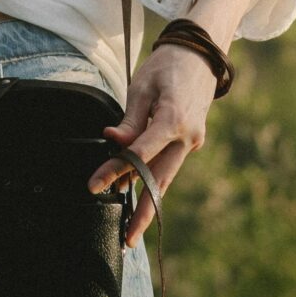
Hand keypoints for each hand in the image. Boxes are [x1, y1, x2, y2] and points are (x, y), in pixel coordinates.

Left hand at [87, 44, 216, 244]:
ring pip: (166, 176)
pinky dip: (153, 177)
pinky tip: (138, 192)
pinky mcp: (190, 141)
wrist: (201, 56)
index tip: (94, 184)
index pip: (139, 154)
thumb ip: (130, 120)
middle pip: (161, 179)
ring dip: (149, 200)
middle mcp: (187, 137)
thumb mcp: (143, 86)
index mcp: (174, 120)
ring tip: (131, 228)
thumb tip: (114, 143)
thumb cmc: (167, 66)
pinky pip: (169, 163)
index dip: (115, 171)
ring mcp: (192, 141)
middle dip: (144, 212)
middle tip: (128, 240)